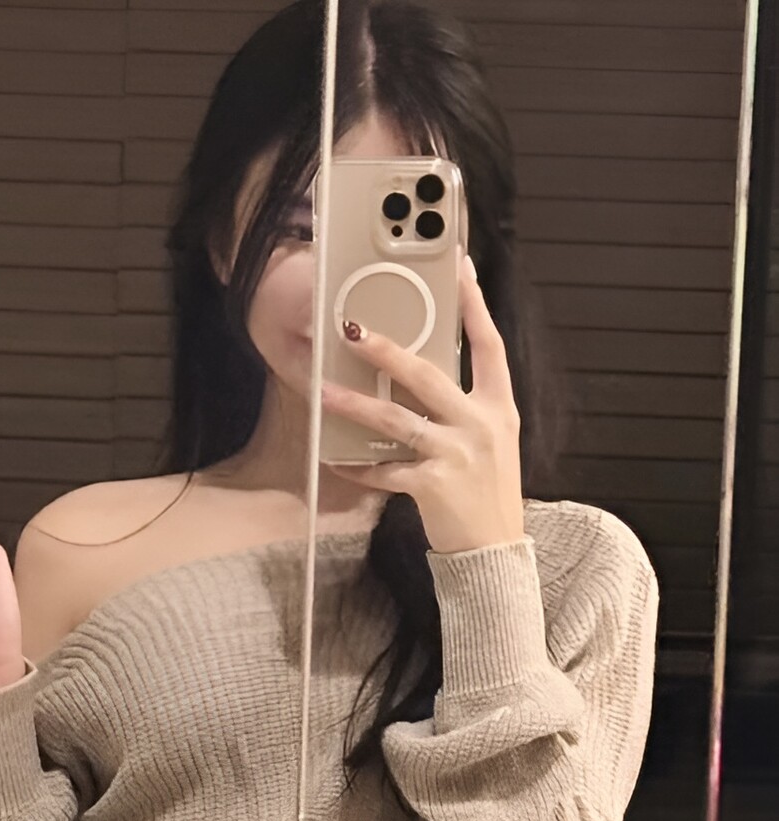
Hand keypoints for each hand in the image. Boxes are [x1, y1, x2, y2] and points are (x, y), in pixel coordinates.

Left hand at [319, 253, 525, 555]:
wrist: (495, 552)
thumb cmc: (488, 494)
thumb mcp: (492, 441)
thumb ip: (466, 407)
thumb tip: (424, 376)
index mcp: (499, 407)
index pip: (489, 344)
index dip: (473, 304)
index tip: (457, 266)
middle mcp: (480, 425)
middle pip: (427, 374)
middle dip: (385, 349)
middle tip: (350, 328)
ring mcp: (456, 455)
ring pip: (396, 419)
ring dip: (354, 404)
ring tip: (321, 391)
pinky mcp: (433, 486)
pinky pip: (385, 471)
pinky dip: (358, 466)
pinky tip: (335, 458)